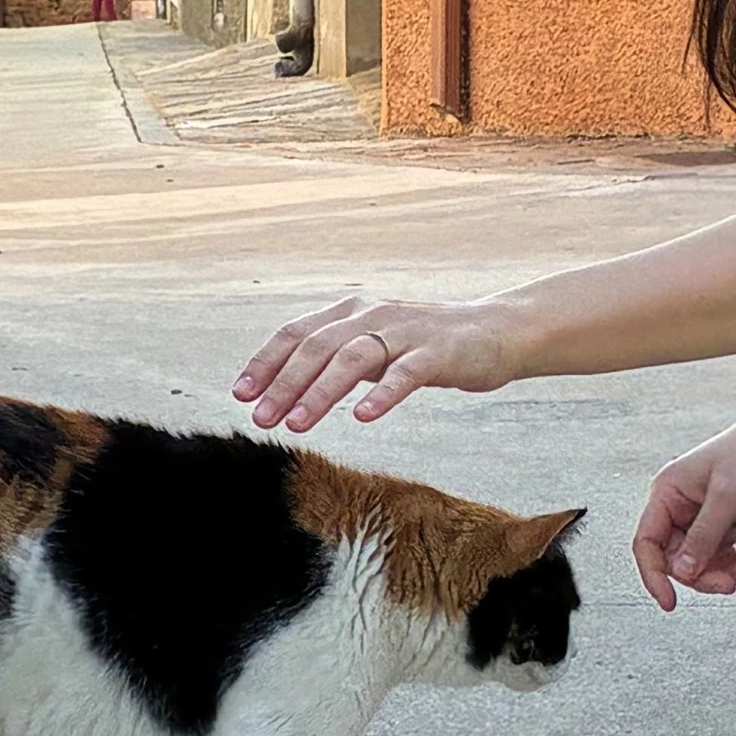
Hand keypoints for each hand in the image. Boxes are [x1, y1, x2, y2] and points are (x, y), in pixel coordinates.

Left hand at [234, 294, 520, 432]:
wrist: (494, 332)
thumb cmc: (423, 346)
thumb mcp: (372, 348)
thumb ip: (333, 362)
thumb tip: (280, 394)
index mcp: (351, 312)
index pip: (296, 333)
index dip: (265, 362)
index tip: (241, 395)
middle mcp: (372, 315)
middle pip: (318, 346)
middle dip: (285, 383)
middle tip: (262, 418)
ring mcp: (406, 331)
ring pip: (354, 357)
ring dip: (321, 392)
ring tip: (298, 424)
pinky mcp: (439, 352)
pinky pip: (405, 373)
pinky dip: (382, 393)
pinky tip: (363, 416)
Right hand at [632, 416, 735, 610]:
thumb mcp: (727, 497)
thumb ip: (703, 538)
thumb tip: (681, 573)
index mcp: (666, 493)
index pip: (647, 543)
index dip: (654, 575)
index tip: (669, 602)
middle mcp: (677, 506)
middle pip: (675, 560)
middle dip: (703, 575)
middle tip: (730, 582)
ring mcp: (698, 516)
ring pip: (698, 562)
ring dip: (722, 571)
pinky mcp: (719, 522)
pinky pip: (718, 555)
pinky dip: (734, 562)